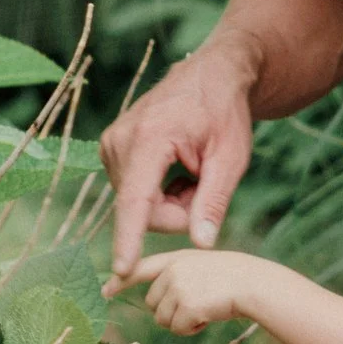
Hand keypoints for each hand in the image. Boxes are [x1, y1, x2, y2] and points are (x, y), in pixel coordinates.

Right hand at [102, 44, 257, 291]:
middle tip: (205, 184)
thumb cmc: (225, 112)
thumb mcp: (231, 158)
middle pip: (142, 209)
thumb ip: (213, 201)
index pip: (135, 199)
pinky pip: (134, 192)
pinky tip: (178, 169)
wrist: (211, 74)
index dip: (130, 238)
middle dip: (177, 212)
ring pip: (137, 205)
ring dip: (169, 201)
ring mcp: (112, 144)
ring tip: (194, 171)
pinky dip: (159, 192)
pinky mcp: (111, 149)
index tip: (122, 270)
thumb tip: (200, 243)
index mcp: (150, 137)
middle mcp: (120, 140)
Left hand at [128, 249, 263, 336]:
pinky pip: (177, 329)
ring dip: (181, 321)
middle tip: (196, 304)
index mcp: (176, 258)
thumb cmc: (234, 278)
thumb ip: (177, 277)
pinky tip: (208, 317)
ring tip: (204, 308)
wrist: (253, 283)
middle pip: (152, 303)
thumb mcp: (202, 266)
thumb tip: (158, 308)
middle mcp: (172, 271)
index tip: (106, 291)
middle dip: (169, 311)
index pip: (141, 268)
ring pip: (162, 319)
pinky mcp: (186, 305)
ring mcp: (178, 287)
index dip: (121, 280)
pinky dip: (192, 329)